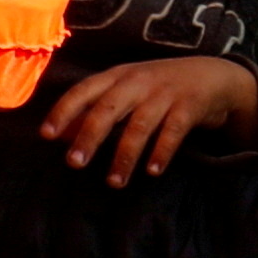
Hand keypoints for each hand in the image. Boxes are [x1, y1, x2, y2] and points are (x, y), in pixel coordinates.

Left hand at [44, 52, 257, 184]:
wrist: (212, 75)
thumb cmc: (157, 88)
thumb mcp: (125, 91)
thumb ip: (93, 110)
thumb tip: (56, 135)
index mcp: (118, 76)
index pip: (84, 90)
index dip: (63, 111)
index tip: (45, 135)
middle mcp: (138, 81)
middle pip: (108, 109)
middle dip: (89, 136)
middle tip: (74, 164)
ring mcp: (166, 92)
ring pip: (140, 124)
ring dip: (125, 155)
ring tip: (114, 183)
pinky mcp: (190, 104)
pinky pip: (174, 130)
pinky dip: (162, 152)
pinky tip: (152, 171)